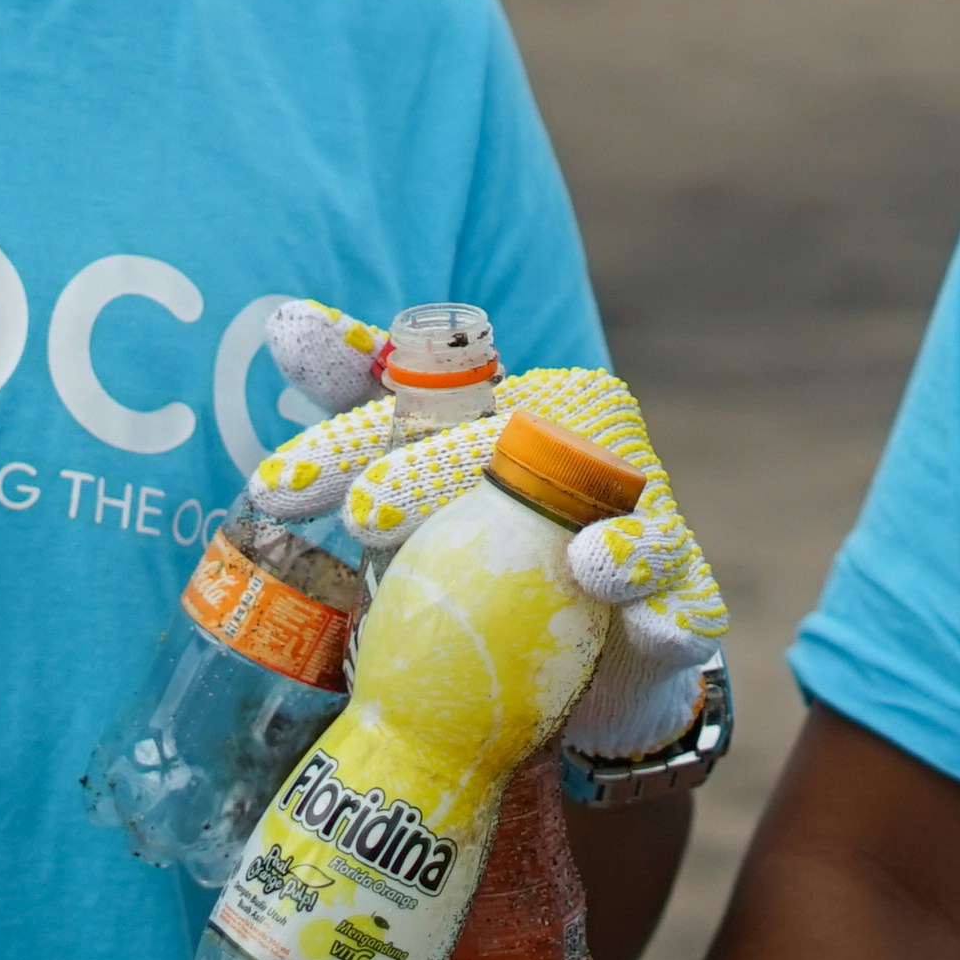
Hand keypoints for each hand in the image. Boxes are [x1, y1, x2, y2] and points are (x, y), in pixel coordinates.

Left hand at [246, 354, 731, 764]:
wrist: (588, 635)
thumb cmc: (490, 536)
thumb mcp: (418, 470)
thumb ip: (362, 396)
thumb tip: (286, 323)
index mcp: (515, 406)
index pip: (424, 409)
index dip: (346, 443)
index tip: (274, 489)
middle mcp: (583, 445)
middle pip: (511, 452)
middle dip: (439, 476)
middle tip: (367, 516)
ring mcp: (638, 513)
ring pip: (626, 521)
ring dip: (613, 544)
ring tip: (588, 565)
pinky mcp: (680, 584)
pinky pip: (685, 595)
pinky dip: (676, 610)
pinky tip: (664, 628)